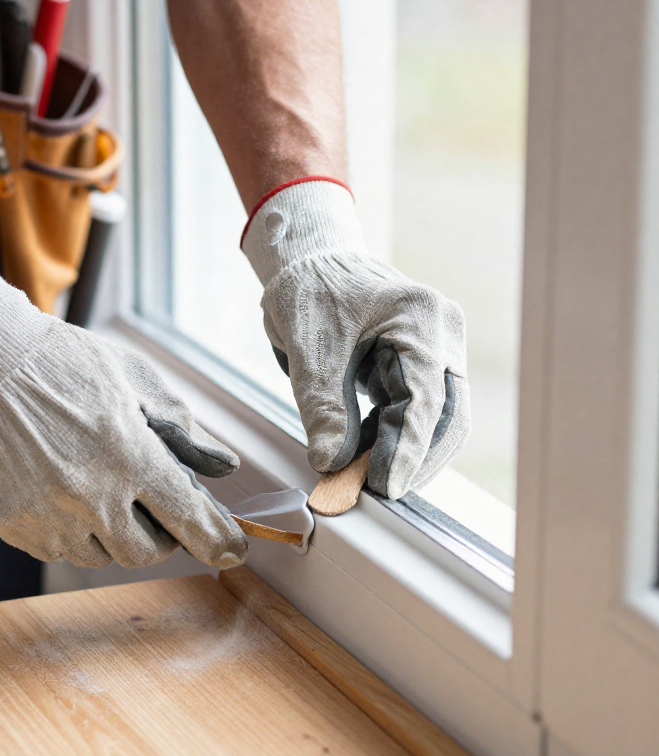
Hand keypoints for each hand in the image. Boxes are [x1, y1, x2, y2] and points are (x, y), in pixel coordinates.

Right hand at [0, 265, 246, 567]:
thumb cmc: (67, 363)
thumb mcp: (136, 381)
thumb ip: (184, 430)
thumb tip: (224, 466)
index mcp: (128, 455)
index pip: (187, 517)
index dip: (215, 539)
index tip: (231, 552)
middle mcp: (88, 494)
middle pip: (144, 552)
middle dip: (159, 534)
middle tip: (152, 504)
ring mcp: (45, 514)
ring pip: (99, 555)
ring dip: (111, 532)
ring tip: (98, 487)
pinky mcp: (11, 523)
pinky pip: (58, 548)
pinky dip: (70, 530)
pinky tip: (60, 488)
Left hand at [242, 179, 469, 499]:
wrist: (309, 262)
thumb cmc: (309, 292)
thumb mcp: (308, 350)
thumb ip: (321, 406)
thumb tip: (330, 464)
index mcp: (419, 317)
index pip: (426, 398)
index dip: (407, 449)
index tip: (385, 486)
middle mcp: (441, 332)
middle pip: (447, 414)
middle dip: (414, 459)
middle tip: (375, 492)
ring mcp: (437, 348)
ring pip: (437, 418)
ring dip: (403, 452)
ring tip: (364, 479)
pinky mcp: (422, 364)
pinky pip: (417, 410)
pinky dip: (392, 437)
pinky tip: (364, 455)